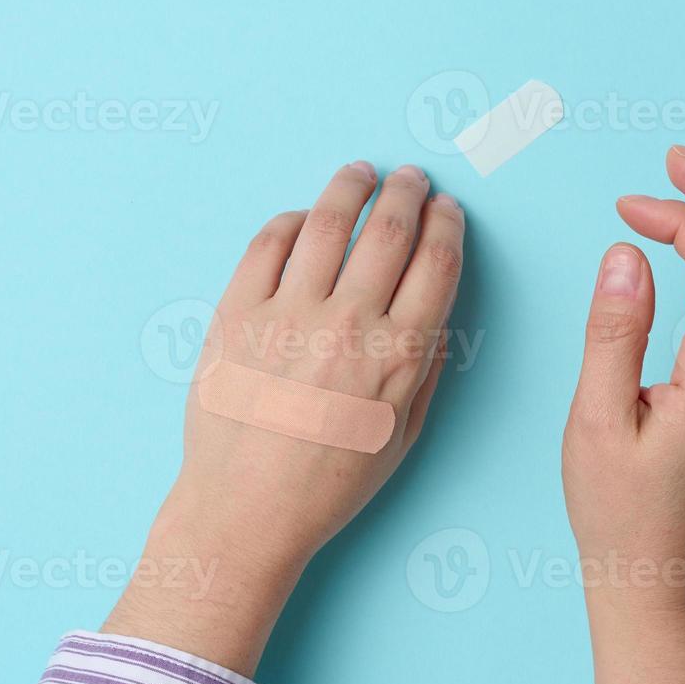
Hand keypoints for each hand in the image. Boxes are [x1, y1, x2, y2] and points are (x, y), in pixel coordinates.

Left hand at [105, 162, 464, 672]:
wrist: (246, 510)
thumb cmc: (329, 484)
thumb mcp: (404, 437)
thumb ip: (427, 369)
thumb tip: (437, 312)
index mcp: (399, 355)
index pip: (437, 263)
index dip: (447, 226)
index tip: (447, 210)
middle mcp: (349, 324)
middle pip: (390, 231)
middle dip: (409, 194)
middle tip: (412, 179)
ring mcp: (288, 314)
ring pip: (329, 223)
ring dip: (352, 187)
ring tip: (361, 173)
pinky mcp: (237, 313)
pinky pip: (268, 245)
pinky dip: (293, 221)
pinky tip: (306, 218)